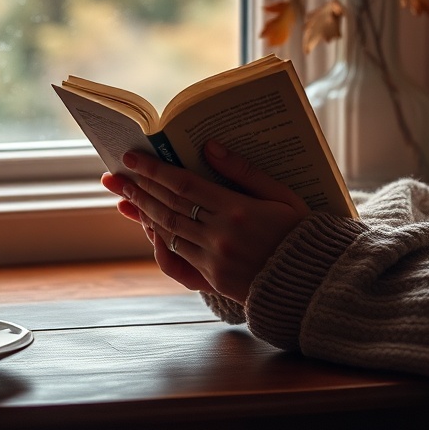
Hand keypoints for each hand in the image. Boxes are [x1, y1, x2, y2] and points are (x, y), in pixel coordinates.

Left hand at [101, 140, 308, 303]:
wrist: (314, 283)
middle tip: (114, 177)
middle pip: (168, 207)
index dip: (154, 170)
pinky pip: (176, 258)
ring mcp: (214, 260)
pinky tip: (147, 228)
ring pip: (167, 231)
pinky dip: (158, 241)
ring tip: (123, 198)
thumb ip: (244, 171)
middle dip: (138, 189)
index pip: (183, 184)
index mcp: (237, 210)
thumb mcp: (282, 194)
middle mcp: (220, 236)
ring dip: (142, 212)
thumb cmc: (301, 232)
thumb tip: (209, 146)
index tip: (132, 158)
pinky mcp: (212, 280)